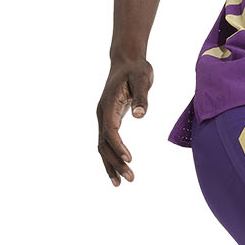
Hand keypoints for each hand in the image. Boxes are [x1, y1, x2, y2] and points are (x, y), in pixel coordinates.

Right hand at [97, 58, 152, 185]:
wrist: (126, 61)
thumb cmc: (136, 69)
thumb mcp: (142, 78)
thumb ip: (141, 96)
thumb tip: (140, 115)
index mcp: (108, 104)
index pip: (110, 130)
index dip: (118, 146)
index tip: (129, 159)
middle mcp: (102, 113)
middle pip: (104, 143)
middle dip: (115, 162)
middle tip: (130, 178)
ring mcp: (104, 118)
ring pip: (102, 147)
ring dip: (111, 165)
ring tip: (121, 183)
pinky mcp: (109, 121)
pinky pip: (106, 143)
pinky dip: (110, 158)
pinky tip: (118, 172)